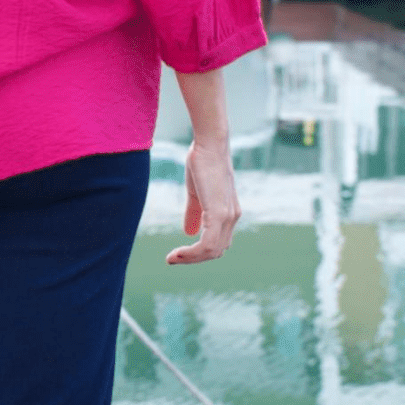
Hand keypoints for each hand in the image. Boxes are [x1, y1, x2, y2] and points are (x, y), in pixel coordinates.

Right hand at [166, 139, 240, 264]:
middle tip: (172, 259)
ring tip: (172, 258)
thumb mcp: (197, 193)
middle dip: (193, 259)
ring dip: (190, 259)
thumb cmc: (202, 163)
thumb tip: (189, 233)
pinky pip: (207, 244)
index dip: (199, 253)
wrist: (209, 144)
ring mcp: (227, 216)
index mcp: (229, 213)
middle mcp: (232, 217)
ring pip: (212, 251)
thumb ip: (194, 213)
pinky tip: (177, 253)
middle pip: (216, 251)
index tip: (178, 254)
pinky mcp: (219, 213)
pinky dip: (191, 253)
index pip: (218, 243)